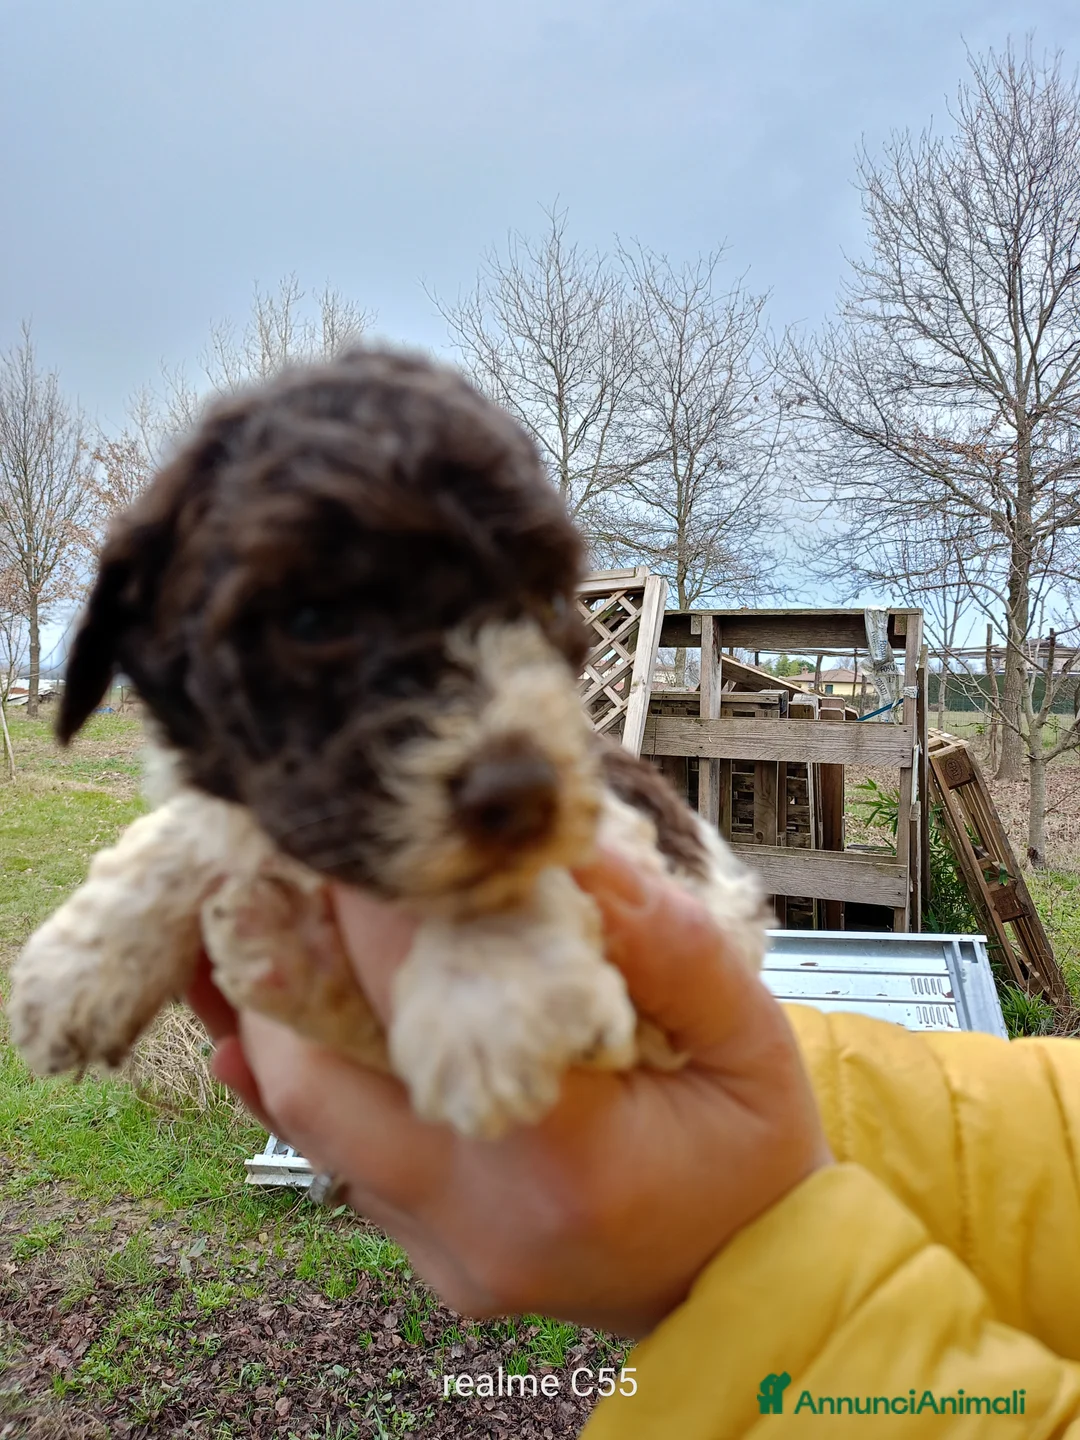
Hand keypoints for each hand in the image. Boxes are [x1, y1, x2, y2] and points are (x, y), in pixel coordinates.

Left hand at [191, 852, 830, 1336]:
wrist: (745, 1278)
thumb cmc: (747, 1151)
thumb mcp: (748, 1032)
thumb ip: (664, 939)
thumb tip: (569, 851)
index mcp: (567, 1158)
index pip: (432, 1009)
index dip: (376, 910)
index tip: (355, 832)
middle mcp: (482, 1218)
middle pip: (322, 1077)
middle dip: (290, 956)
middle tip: (286, 862)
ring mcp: (444, 1250)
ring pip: (308, 1118)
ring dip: (280, 1010)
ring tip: (270, 912)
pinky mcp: (427, 1256)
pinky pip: (332, 1154)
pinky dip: (301, 1071)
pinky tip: (266, 1010)